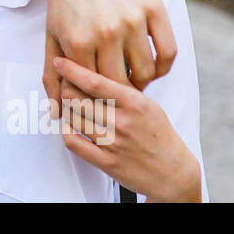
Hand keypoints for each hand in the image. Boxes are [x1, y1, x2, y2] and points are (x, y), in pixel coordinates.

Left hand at [43, 0, 176, 113]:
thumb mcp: (51, 34)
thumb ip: (53, 73)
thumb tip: (56, 111)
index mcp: (78, 42)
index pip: (93, 90)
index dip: (98, 99)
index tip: (100, 101)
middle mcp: (106, 32)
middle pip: (121, 84)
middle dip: (119, 95)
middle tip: (119, 95)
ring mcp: (132, 20)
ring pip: (146, 72)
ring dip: (142, 82)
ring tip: (134, 80)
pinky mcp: (153, 7)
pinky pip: (168, 51)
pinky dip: (164, 67)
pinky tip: (153, 68)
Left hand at [53, 56, 201, 202]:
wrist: (173, 172)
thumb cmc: (159, 136)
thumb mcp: (148, 105)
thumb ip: (122, 90)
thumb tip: (92, 73)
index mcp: (135, 104)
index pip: (95, 82)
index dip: (72, 70)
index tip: (60, 61)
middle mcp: (123, 122)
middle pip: (77, 98)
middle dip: (64, 87)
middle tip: (63, 83)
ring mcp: (113, 143)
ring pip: (72, 118)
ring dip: (64, 108)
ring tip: (68, 104)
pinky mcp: (106, 162)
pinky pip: (73, 142)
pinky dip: (65, 131)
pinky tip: (69, 124)